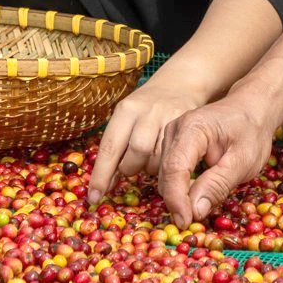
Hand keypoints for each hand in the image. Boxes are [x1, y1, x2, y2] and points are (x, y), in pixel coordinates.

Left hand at [88, 81, 201, 206]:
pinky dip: (166, 164)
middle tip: (131, 166)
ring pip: (158, 157)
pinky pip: (175, 156)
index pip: (110, 147)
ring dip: (149, 168)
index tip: (94, 198)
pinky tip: (165, 157)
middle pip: (137, 153)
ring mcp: (169, 117)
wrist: (179, 85)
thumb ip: (116, 147)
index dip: (101, 176)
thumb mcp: (127, 118)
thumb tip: (104, 185)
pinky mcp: (189, 125)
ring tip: (149, 158)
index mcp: (126, 110)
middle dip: (130, 167)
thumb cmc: (146, 108)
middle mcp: (147, 112)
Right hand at [157, 94, 276, 225]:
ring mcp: (171, 135)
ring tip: (202, 205)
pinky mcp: (173, 143)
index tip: (186, 223)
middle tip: (196, 223)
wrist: (252, 107)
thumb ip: (218, 185)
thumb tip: (194, 212)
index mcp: (192, 129)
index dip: (177, 200)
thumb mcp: (243, 161)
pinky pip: (170, 170)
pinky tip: (198, 192)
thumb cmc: (251, 131)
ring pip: (165, 174)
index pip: (175, 169)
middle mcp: (174, 129)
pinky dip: (181, 186)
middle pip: (166, 174)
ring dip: (179, 195)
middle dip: (178, 201)